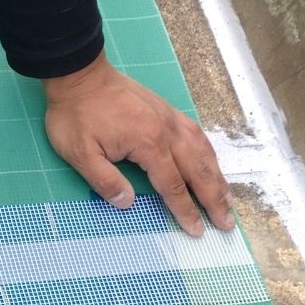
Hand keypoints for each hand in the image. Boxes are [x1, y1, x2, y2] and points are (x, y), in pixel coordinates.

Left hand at [43, 52, 233, 235]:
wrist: (80, 75)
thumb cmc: (76, 115)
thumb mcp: (80, 154)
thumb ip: (105, 181)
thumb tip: (127, 203)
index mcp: (149, 144)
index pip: (173, 185)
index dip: (185, 210)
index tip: (197, 230)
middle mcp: (167, 131)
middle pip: (198, 170)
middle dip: (214, 199)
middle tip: (227, 222)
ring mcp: (169, 118)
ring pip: (202, 151)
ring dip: (217, 177)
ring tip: (227, 199)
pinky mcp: (165, 111)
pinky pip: (195, 134)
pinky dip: (208, 153)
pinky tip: (211, 162)